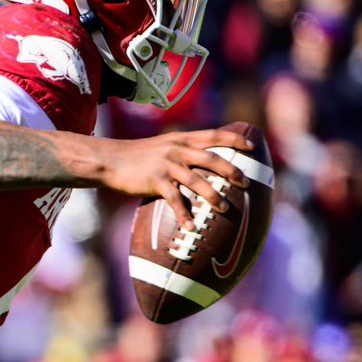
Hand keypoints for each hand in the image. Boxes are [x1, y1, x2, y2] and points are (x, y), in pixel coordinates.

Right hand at [100, 128, 248, 225]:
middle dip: (232, 171)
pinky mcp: (155, 181)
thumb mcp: (162, 145)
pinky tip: (191, 226)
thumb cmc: (136, 156)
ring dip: (213, 196)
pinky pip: (174, 200)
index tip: (251, 147)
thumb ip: (181, 150)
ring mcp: (167, 165)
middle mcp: (178, 150)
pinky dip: (184, 214)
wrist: (110, 159)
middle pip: (212, 159)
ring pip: (197, 181)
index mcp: (182, 139)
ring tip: (225, 208)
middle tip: (245, 184)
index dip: (235, 140)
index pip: (214, 135)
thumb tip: (200, 161)